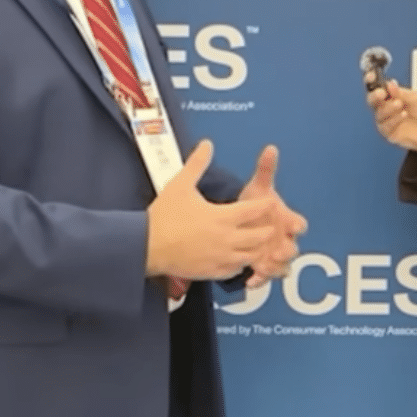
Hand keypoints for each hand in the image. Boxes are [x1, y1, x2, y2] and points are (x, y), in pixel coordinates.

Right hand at [146, 140, 276, 280]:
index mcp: (223, 217)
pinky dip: (239, 264)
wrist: (146, 247)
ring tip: (256, 243)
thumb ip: (197, 163)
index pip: (254, 210)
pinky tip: (236, 259)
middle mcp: (226, 239)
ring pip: (250, 256)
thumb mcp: (180, 184)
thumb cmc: (164, 216)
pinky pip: (235, 271)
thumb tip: (207, 144)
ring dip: (255, 249)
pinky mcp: (211, 272)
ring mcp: (220, 258)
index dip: (265, 205)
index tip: (270, 202)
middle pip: (260, 237)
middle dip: (266, 230)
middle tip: (268, 225)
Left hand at [238, 145, 307, 287]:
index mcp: (287, 220)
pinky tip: (248, 280)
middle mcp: (284, 239)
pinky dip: (258, 280)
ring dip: (275, 268)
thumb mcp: (258, 188)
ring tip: (263, 267)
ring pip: (282, 266)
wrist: (242, 222)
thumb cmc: (255, 205)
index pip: (299, 223)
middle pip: (293, 248)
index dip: (297, 224)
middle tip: (279, 251)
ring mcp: (274, 255)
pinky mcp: (263, 267)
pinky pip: (264, 277)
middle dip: (287, 251)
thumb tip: (270, 148)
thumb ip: (266, 170)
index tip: (293, 224)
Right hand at [364, 75, 416, 160]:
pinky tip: (403, 115)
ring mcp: (387, 120)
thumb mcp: (416, 98)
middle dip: (375, 96)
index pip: (377, 87)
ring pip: (379, 113)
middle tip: (382, 93)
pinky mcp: (389, 133)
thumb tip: (390, 84)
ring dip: (388, 108)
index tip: (371, 76)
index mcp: (391, 96)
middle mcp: (386, 108)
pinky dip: (393, 119)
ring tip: (399, 104)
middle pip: (372, 101)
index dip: (371, 81)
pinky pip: (385, 126)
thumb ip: (401, 92)